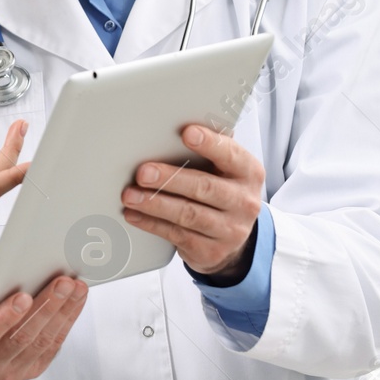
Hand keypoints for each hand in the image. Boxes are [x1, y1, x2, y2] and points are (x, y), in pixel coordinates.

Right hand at [0, 274, 86, 379]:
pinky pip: (52, 346)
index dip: (5, 317)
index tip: (23, 297)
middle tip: (62, 283)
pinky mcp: (32, 369)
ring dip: (63, 313)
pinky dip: (67, 321)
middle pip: (21, 338)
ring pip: (41, 342)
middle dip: (45, 308)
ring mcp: (12, 370)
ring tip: (76, 288)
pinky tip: (76, 301)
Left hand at [121, 124, 263, 276]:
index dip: (210, 144)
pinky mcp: (211, 251)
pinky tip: (135, 214)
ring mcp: (230, 230)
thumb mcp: (225, 170)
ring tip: (131, 195)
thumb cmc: (222, 192)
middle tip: (143, 172)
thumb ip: (209, 151)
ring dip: (155, 203)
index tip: (187, 133)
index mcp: (248, 173)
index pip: (231, 155)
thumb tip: (173, 127)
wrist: (232, 239)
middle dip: (170, 179)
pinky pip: (177, 235)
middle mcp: (244, 202)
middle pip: (204, 187)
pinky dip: (152, 223)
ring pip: (188, 214)